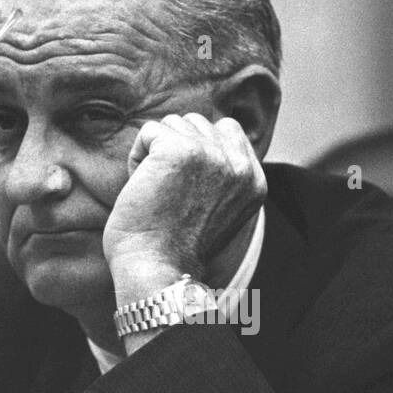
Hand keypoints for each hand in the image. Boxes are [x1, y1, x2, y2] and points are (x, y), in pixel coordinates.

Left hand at [103, 113, 265, 280]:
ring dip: (155, 153)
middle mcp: (240, 166)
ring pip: (173, 124)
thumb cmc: (175, 248)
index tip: (185, 186)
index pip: (228, 130)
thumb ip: (223, 176)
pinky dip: (137, 158)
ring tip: (156, 190)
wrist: (156, 269)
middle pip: (198, 123)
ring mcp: (212, 155)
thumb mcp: (219, 211)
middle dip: (175, 149)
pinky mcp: (179, 150)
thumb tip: (205, 140)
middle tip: (168, 192)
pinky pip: (149, 131)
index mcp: (255, 182)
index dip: (198, 148)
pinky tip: (142, 188)